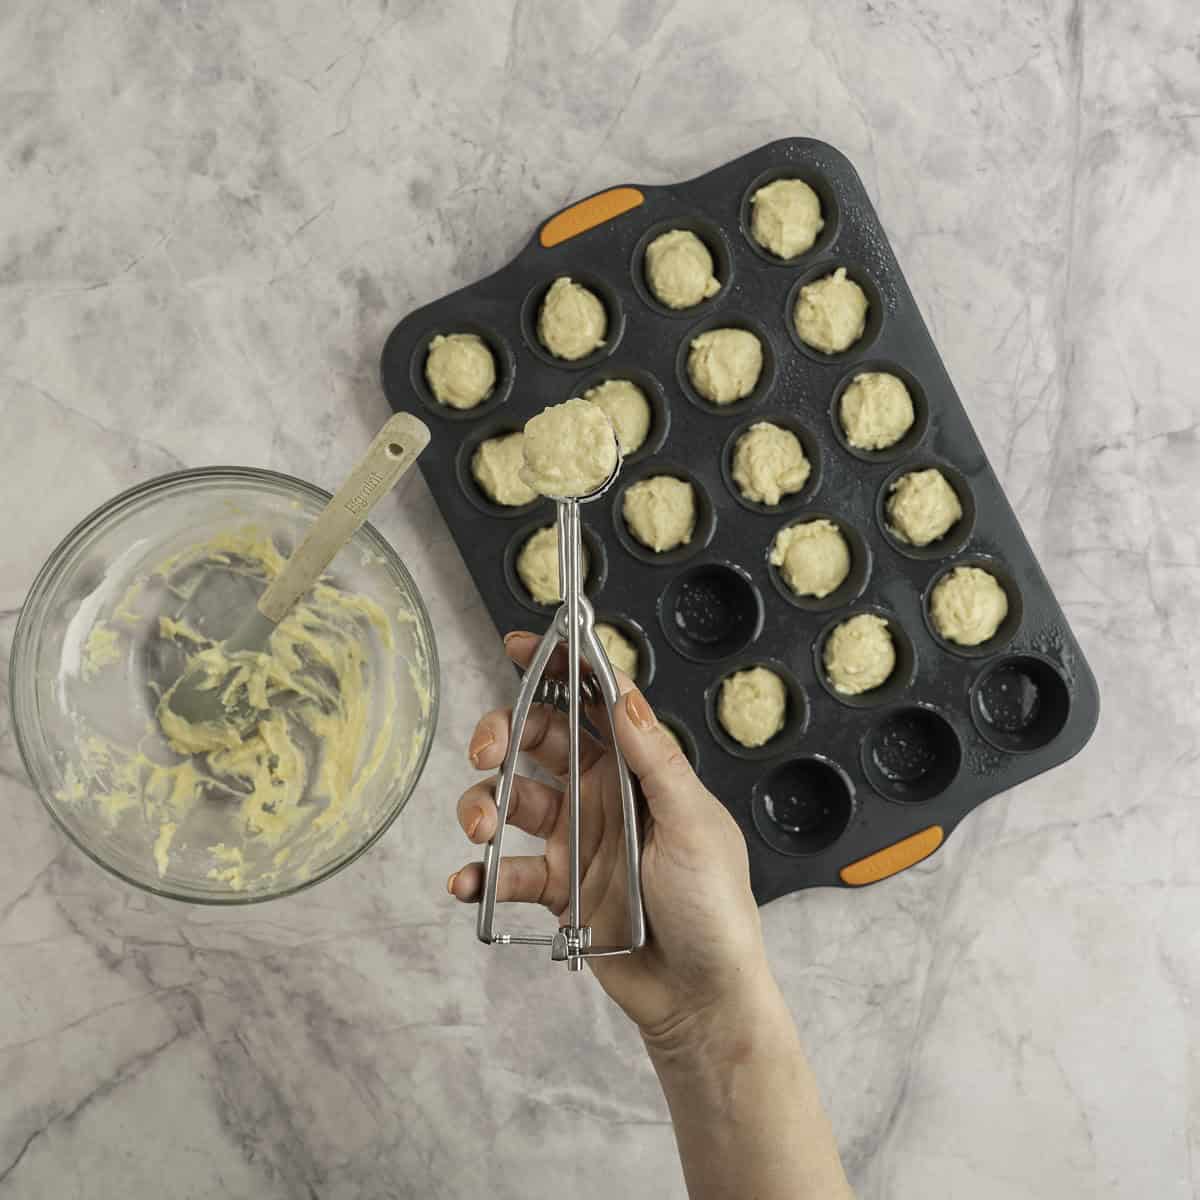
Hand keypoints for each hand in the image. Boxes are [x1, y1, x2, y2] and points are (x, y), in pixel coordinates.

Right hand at [447, 630, 772, 1038]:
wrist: (701, 997)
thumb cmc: (716, 908)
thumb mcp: (694, 826)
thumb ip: (656, 762)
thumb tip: (625, 695)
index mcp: (641, 770)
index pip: (596, 703)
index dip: (559, 668)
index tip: (519, 645)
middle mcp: (602, 794)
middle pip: (537, 742)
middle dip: (502, 734)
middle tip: (486, 752)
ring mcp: (575, 840)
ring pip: (509, 800)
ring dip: (481, 806)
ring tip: (482, 832)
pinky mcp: (555, 888)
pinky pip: (504, 871)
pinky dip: (478, 876)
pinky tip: (467, 884)